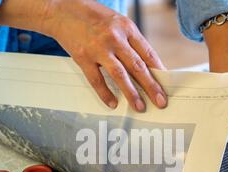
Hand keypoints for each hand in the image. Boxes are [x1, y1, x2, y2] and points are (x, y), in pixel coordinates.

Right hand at [0, 0, 166, 111]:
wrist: (61, 9)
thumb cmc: (92, 16)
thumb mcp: (117, 22)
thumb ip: (130, 42)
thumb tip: (145, 66)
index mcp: (127, 28)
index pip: (148, 53)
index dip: (159, 71)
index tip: (166, 85)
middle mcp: (115, 38)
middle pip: (138, 66)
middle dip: (151, 87)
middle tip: (161, 102)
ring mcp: (98, 49)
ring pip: (120, 75)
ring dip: (132, 93)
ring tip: (140, 106)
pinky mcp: (83, 58)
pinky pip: (96, 80)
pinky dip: (105, 93)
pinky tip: (113, 103)